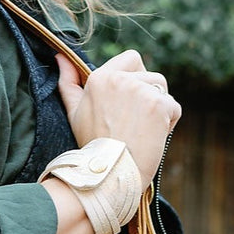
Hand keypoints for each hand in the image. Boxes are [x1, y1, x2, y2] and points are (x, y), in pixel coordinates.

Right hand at [56, 51, 181, 191]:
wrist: (107, 176)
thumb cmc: (91, 147)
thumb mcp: (74, 113)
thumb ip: (69, 84)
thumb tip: (60, 57)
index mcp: (100, 78)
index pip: (132, 59)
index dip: (135, 79)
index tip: (128, 104)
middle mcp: (121, 79)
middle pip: (151, 76)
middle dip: (148, 96)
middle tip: (133, 124)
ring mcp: (141, 91)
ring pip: (163, 90)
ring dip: (158, 111)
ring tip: (141, 133)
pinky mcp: (159, 105)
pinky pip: (173, 108)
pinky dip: (168, 125)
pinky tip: (151, 139)